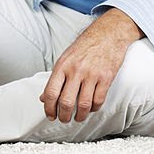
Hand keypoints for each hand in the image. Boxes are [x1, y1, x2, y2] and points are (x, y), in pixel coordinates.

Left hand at [40, 8, 141, 122]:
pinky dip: (94, 108)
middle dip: (63, 116)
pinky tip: (92, 107)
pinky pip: (99, 99)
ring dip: (79, 116)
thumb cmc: (86, 46)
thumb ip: (56, 78)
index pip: (51, 93)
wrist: (109, 33)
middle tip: (64, 119)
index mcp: (63, 66)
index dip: (49, 109)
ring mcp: (92, 74)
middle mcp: (76, 70)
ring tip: (78, 117)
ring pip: (83, 104)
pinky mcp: (107, 77)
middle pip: (66, 102)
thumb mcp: (65, 58)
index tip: (51, 116)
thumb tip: (44, 98)